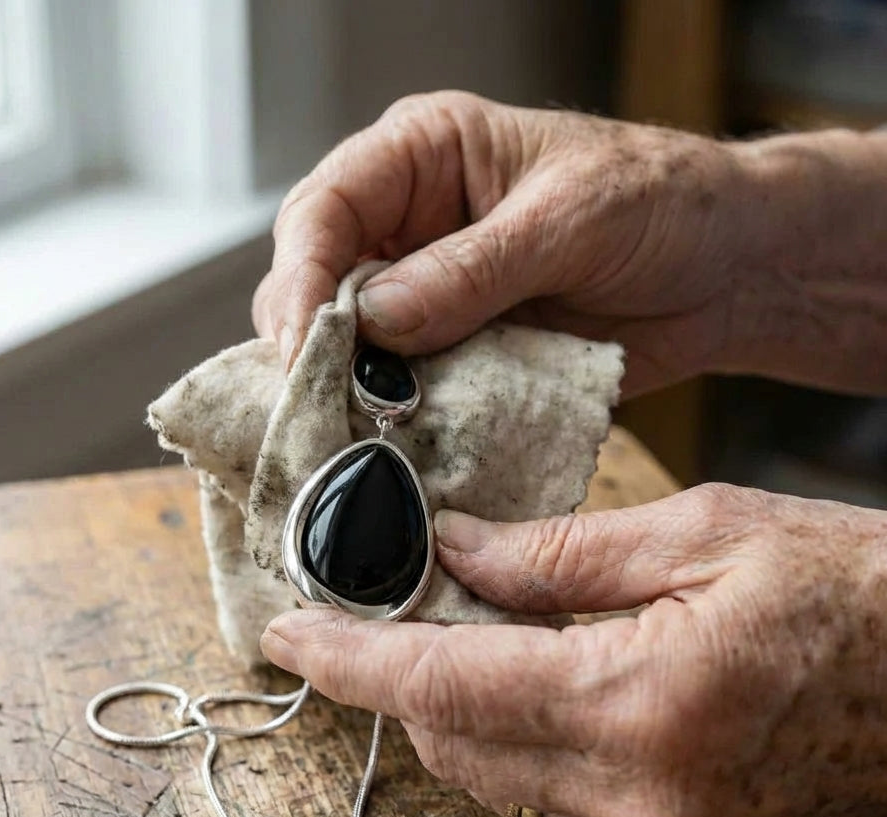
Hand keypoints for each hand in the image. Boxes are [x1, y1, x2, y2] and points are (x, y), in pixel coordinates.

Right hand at [253, 91, 886, 396]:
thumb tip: (375, 322)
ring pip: (353, 349)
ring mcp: (431, 300)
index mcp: (424, 158)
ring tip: (351, 436)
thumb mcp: (569, 222)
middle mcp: (411, 228)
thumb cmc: (663, 204)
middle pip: (318, 285)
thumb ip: (471, 271)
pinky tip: (396, 447)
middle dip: (311, 346)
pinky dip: (399, 421)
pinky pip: (407, 391)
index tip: (300, 344)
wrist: (728, 272)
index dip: (300, 278)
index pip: (325, 210)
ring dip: (350, 393)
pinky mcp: (458, 356)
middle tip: (319, 404)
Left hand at [260, 484, 886, 816]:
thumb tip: (455, 551)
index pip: (446, 685)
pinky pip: (549, 800)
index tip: (288, 636)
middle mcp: (638, 792)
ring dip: (457, 708)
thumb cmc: (843, 588)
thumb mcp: (699, 532)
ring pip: (494, 778)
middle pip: (455, 741)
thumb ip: (560, 551)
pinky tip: (534, 681)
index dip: (353, 661)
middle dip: (401, 677)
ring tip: (465, 631)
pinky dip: (516, 740)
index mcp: (640, 698)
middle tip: (381, 609)